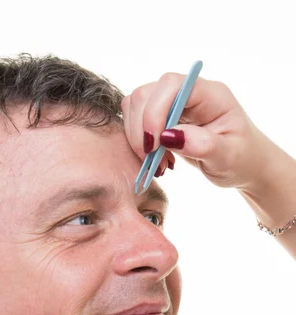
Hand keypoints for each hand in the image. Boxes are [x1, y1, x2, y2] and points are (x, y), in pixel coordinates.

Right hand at [121, 72, 271, 189]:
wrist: (243, 164)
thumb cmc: (242, 159)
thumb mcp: (228, 157)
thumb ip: (202, 145)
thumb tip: (168, 136)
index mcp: (210, 95)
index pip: (171, 85)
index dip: (155, 112)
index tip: (154, 145)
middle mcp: (188, 93)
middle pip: (147, 93)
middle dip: (141, 129)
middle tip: (152, 160)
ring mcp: (174, 103)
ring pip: (136, 106)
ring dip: (138, 137)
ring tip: (156, 162)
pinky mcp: (163, 117)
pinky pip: (137, 121)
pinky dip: (138, 142)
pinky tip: (156, 159)